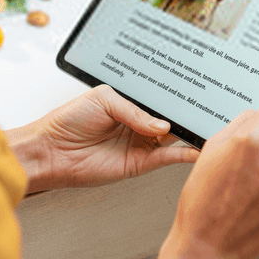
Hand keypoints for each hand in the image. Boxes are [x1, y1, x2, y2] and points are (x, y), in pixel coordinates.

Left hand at [5, 84, 198, 194]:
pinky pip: (165, 158)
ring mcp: (140, 144)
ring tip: (207, 128)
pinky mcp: (138, 164)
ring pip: (172, 139)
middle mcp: (138, 124)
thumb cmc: (69, 120)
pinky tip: (195, 150)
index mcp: (130, 104)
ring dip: (189, 135)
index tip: (195, 94)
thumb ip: (136, 112)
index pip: (159, 100)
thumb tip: (163, 125)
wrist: (51, 150)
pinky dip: (182, 155)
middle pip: (170, 119)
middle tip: (207, 111)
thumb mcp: (104, 100)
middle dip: (187, 116)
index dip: (175, 98)